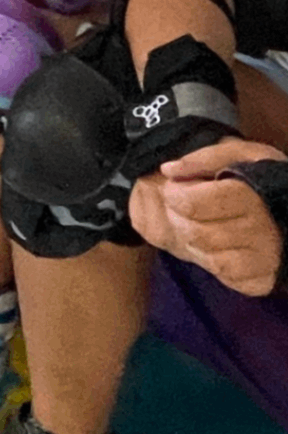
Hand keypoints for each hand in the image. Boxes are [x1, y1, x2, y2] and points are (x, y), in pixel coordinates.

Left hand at [130, 139, 286, 292]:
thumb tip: (169, 170)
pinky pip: (225, 277)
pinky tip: (217, 245)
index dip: (174, 195)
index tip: (176, 188)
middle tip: (184, 209)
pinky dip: (213, 262)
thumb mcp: (238, 154)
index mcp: (253, 196)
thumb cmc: (261, 177)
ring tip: (199, 225)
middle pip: (195, 233)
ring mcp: (265, 259)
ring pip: (207, 258)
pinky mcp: (263, 279)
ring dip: (192, 241)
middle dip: (178, 219)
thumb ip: (203, 158)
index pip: (191, 203)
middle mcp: (263, 230)